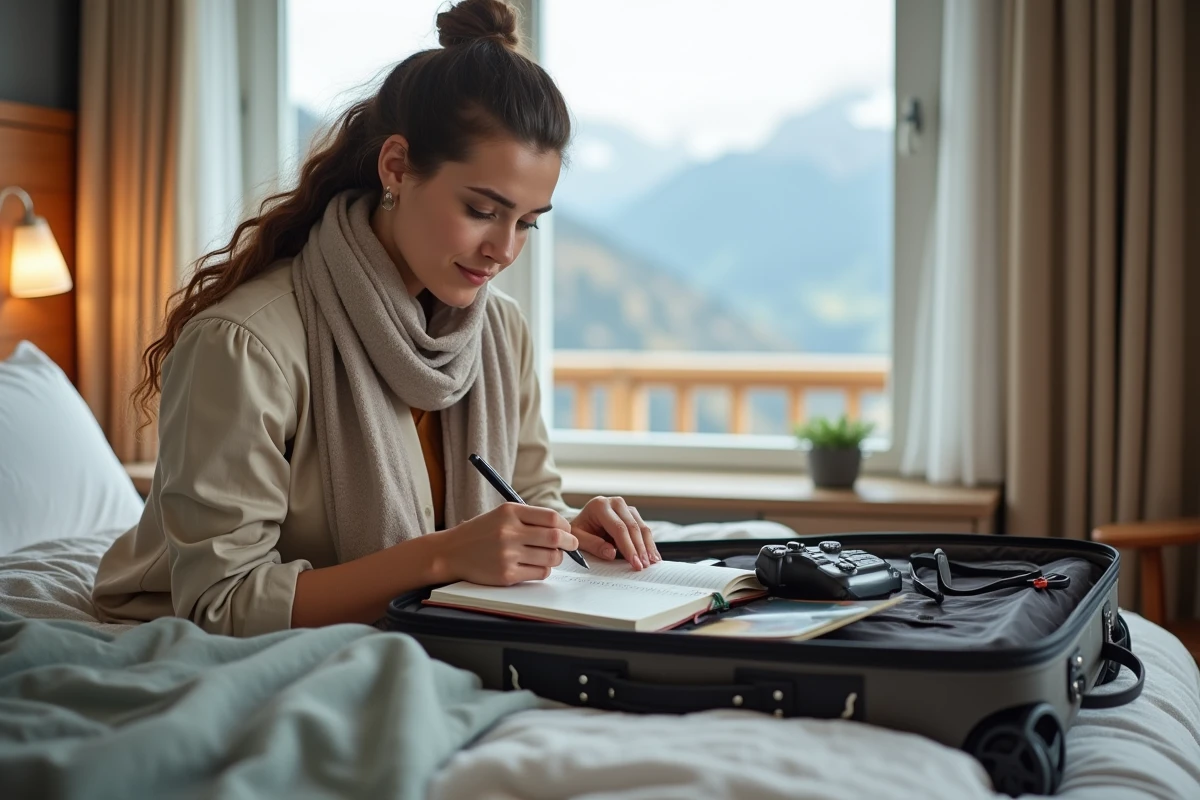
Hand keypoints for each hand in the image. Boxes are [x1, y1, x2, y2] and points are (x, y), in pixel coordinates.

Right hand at [438, 503, 576, 584]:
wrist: (451, 552)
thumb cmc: (480, 533)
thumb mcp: (501, 515)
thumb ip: (529, 518)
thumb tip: (562, 530)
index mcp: (510, 512)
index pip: (551, 517)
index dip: (565, 526)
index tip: (567, 531)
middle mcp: (509, 532)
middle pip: (554, 538)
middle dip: (569, 543)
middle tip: (571, 545)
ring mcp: (507, 555)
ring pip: (550, 558)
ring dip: (556, 558)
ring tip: (550, 556)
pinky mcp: (506, 575)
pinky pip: (539, 573)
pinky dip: (543, 570)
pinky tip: (535, 566)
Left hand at [571, 496, 660, 570]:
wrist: (581, 521)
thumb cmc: (579, 530)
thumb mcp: (578, 538)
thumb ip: (593, 545)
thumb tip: (611, 553)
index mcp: (600, 506)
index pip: (619, 528)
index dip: (628, 547)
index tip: (634, 563)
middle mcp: (615, 503)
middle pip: (632, 527)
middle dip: (639, 548)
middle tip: (644, 565)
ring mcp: (625, 507)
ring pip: (641, 527)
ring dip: (647, 546)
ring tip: (651, 562)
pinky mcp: (632, 513)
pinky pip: (643, 528)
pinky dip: (648, 542)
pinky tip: (653, 555)